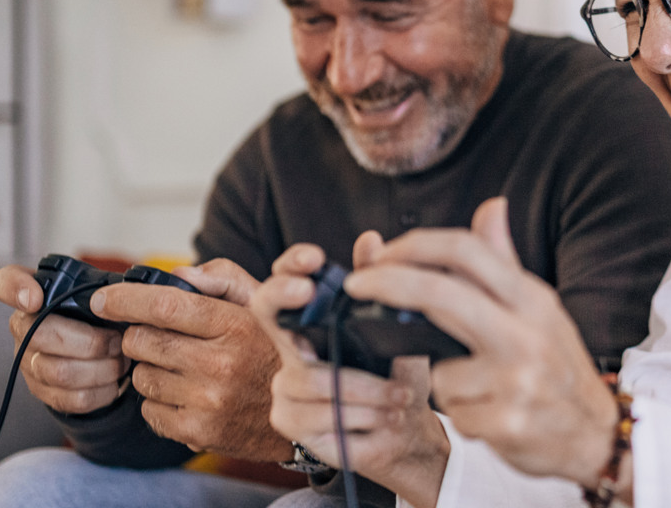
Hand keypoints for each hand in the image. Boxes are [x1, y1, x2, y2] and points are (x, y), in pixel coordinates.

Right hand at [0, 264, 129, 413]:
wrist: (104, 350)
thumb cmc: (103, 314)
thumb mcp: (104, 291)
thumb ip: (107, 285)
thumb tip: (134, 293)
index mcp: (35, 294)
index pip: (5, 282)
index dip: (14, 289)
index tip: (35, 298)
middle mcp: (23, 328)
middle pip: (42, 335)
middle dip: (91, 342)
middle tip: (118, 341)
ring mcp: (29, 362)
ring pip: (60, 372)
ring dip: (103, 369)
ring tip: (122, 361)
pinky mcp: (43, 391)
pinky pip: (71, 398)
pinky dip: (101, 391)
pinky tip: (114, 382)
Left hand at [88, 258, 290, 460]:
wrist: (307, 410)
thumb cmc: (276, 348)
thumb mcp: (263, 304)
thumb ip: (222, 279)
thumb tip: (177, 276)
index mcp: (235, 325)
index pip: (166, 305)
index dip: (126, 299)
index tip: (103, 299)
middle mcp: (220, 364)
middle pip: (141, 341)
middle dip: (140, 334)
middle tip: (162, 336)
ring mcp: (208, 402)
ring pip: (141, 376)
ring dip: (151, 368)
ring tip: (182, 367)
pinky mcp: (198, 432)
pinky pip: (149, 411)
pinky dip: (159, 401)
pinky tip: (186, 394)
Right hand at [250, 240, 448, 507]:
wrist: (403, 430)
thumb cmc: (394, 376)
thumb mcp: (394, 332)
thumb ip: (379, 287)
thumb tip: (370, 239)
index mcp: (313, 320)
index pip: (287, 281)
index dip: (291, 265)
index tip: (314, 258)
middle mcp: (291, 348)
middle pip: (268, 312)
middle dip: (285, 295)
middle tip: (308, 289)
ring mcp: (284, 384)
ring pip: (314, 378)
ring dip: (367, 389)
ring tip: (400, 396)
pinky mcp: (288, 420)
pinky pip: (322, 414)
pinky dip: (362, 415)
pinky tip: (384, 418)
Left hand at [346, 198, 622, 490]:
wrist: (597, 433)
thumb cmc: (559, 365)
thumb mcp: (540, 307)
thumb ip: (504, 260)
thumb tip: (492, 205)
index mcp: (532, 298)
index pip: (468, 250)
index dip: (416, 245)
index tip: (383, 255)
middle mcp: (526, 333)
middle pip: (438, 292)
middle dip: (386, 282)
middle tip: (356, 286)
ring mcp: (516, 379)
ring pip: (439, 369)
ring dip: (448, 381)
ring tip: (483, 388)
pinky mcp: (506, 423)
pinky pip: (453, 412)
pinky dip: (464, 415)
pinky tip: (492, 415)